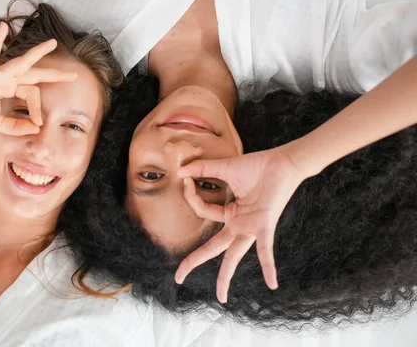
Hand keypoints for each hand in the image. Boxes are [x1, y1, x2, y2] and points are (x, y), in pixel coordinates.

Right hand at [0, 22, 76, 134]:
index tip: (39, 124)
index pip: (33, 96)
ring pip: (21, 62)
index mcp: (10, 91)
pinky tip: (3, 28)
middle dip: (54, 75)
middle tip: (73, 75)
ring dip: (37, 53)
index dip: (38, 110)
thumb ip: (16, 126)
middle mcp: (6, 81)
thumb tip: (37, 129)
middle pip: (35, 75)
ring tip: (52, 43)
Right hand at [174, 146, 307, 302]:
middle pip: (213, 248)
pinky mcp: (265, 224)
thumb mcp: (224, 169)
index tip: (185, 178)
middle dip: (194, 262)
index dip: (191, 195)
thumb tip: (180, 171)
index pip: (202, 211)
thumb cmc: (257, 166)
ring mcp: (251, 226)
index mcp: (230, 214)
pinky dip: (268, 265)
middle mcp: (239, 224)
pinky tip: (272, 284)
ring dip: (226, 276)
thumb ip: (202, 170)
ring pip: (234, 254)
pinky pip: (265, 248)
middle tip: (178, 277)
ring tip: (221, 298)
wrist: (282, 161)